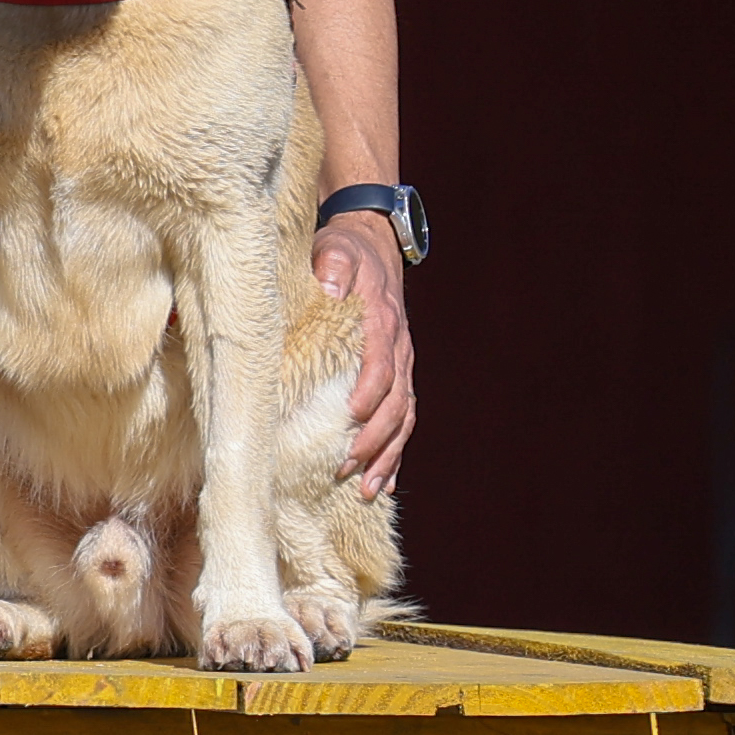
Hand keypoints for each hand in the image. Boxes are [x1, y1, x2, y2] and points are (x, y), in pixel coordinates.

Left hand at [312, 224, 417, 497]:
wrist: (373, 246)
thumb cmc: (345, 252)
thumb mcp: (336, 248)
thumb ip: (333, 265)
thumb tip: (329, 286)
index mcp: (380, 321)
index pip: (380, 363)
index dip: (368, 391)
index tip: (350, 416)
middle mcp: (397, 348)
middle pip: (395, 402)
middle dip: (373, 438)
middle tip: (345, 466)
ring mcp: (401, 365)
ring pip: (403, 419)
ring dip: (387, 455)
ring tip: (366, 488)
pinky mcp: (397, 376)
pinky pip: (404, 420)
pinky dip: (396, 453)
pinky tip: (384, 482)